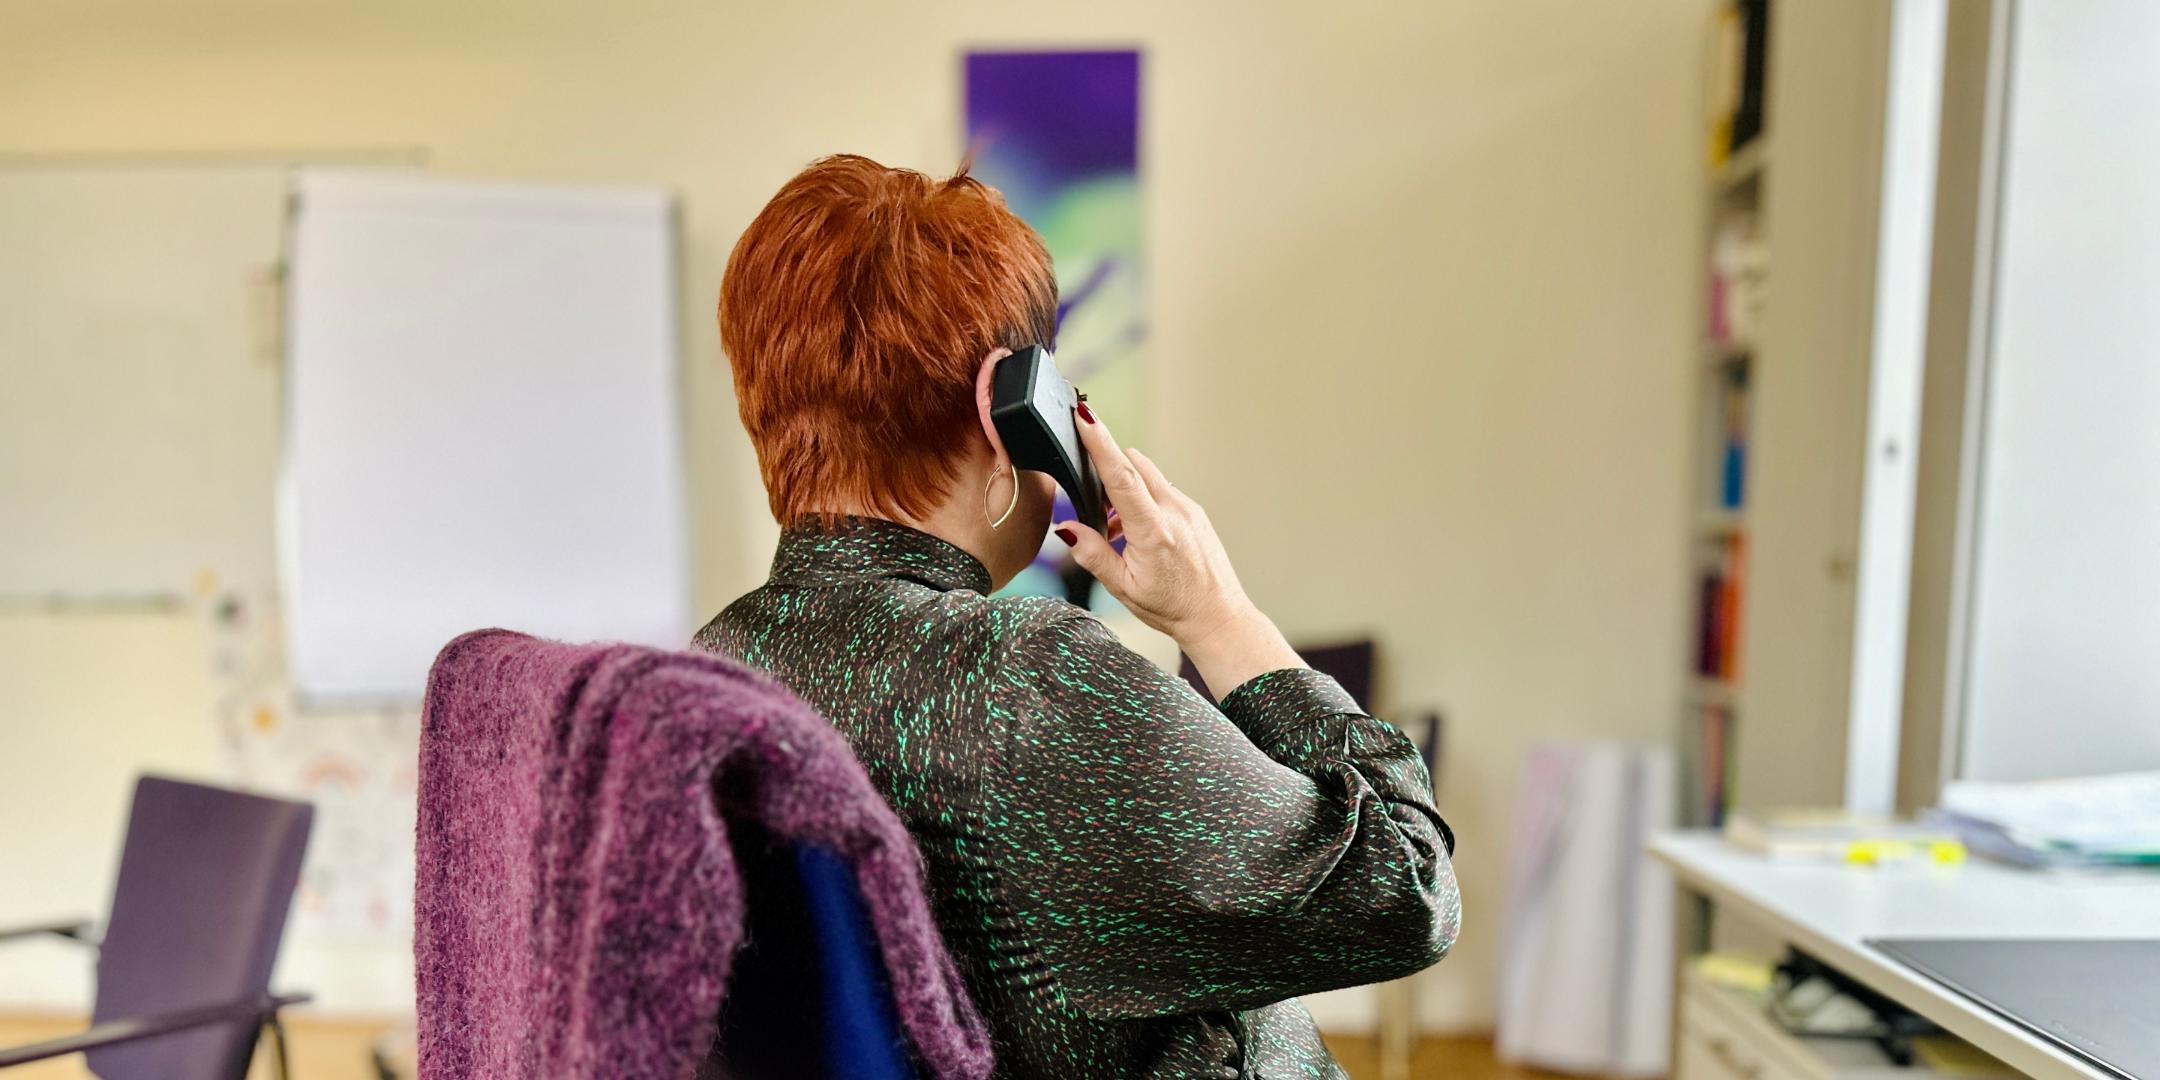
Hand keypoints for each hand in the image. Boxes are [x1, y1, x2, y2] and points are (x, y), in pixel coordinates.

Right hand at [1055, 404, 1302, 695]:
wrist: (1217, 616)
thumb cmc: (1170, 607)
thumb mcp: (1123, 588)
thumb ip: (1093, 554)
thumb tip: (1066, 528)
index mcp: (1152, 531)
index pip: (1121, 476)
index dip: (1100, 444)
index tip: (1085, 418)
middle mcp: (1174, 512)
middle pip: (1135, 464)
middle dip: (1109, 465)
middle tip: (1090, 491)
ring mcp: (1188, 508)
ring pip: (1149, 475)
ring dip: (1126, 486)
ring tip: (1116, 527)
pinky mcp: (1195, 511)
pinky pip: (1162, 490)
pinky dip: (1144, 498)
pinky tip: (1137, 531)